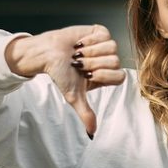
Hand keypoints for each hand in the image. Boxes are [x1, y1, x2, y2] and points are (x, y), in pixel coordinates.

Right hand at [4, 24, 124, 135]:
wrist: (47, 54)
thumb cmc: (61, 74)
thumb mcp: (74, 96)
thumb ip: (86, 114)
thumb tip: (91, 135)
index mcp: (107, 77)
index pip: (119, 77)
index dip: (103, 75)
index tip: (86, 76)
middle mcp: (109, 62)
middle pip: (115, 61)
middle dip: (93, 63)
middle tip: (78, 64)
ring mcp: (106, 46)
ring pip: (111, 48)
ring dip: (90, 51)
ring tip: (78, 54)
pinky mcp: (100, 32)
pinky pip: (104, 35)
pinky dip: (89, 39)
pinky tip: (79, 43)